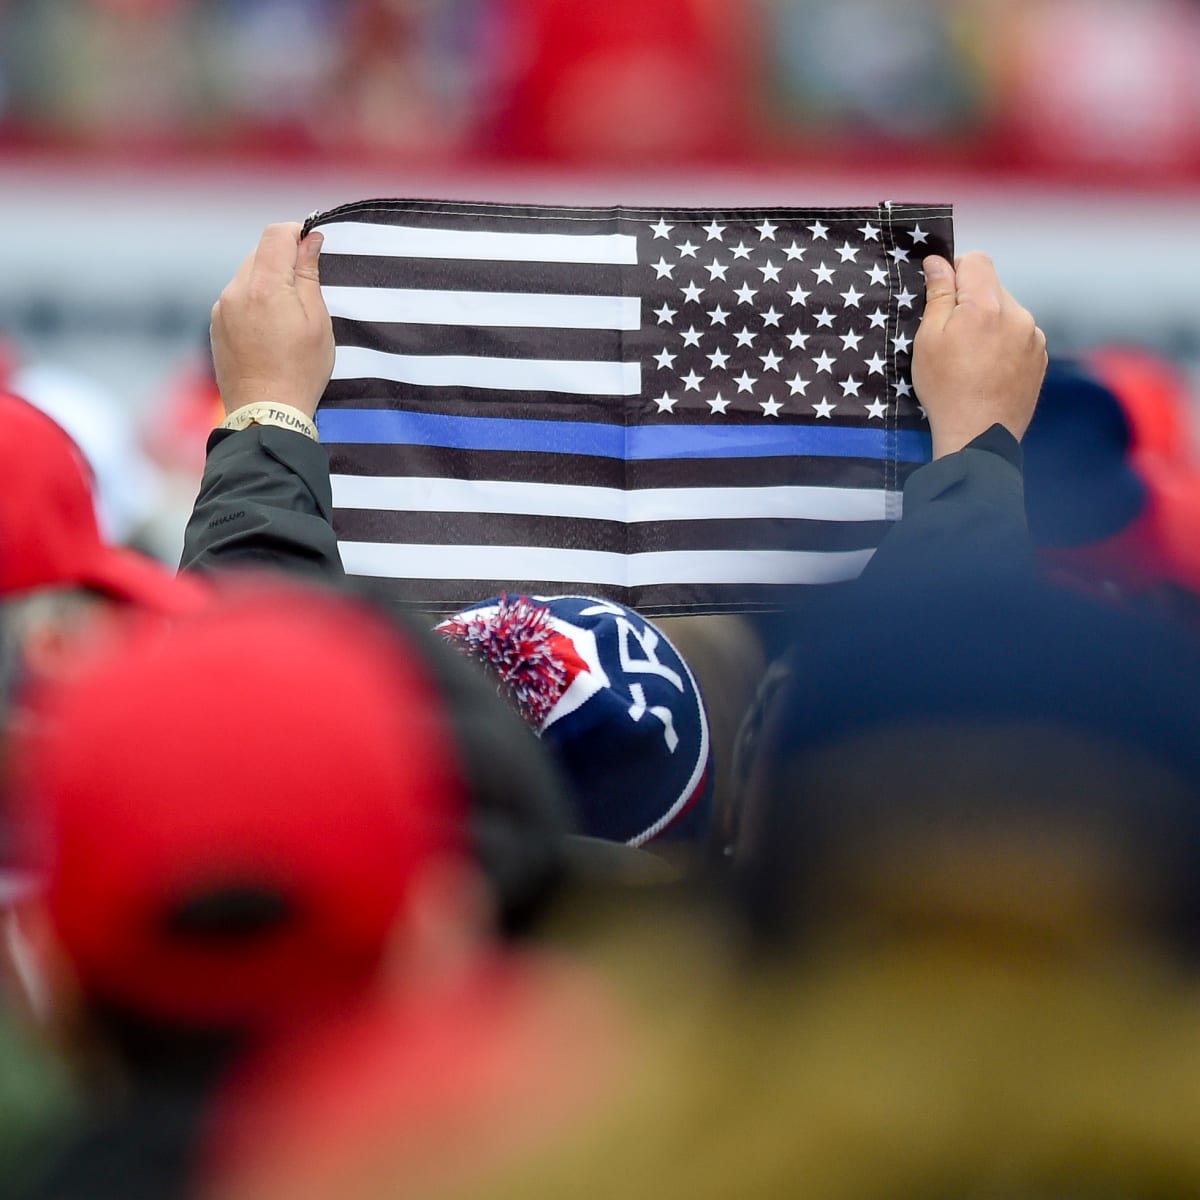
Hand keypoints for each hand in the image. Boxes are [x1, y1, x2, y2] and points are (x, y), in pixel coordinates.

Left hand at [210, 223, 333, 419]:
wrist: (266, 412)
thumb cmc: (300, 371)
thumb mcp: (318, 321)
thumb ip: (309, 275)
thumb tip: (310, 240)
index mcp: (264, 286)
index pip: (276, 234)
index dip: (298, 233)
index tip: (314, 247)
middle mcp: (236, 291)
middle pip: (260, 253)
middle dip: (284, 260)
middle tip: (307, 287)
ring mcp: (221, 308)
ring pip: (247, 275)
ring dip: (268, 282)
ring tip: (288, 315)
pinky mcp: (215, 324)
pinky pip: (237, 298)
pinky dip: (254, 302)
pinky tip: (270, 330)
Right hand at [913, 252, 1046, 458]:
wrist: (978, 436)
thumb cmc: (946, 389)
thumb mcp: (928, 340)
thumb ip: (937, 295)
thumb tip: (939, 263)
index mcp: (987, 305)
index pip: (977, 260)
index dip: (955, 270)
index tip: (942, 293)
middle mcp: (1018, 314)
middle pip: (992, 286)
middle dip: (971, 301)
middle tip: (952, 334)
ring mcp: (1034, 336)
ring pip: (1007, 312)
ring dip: (989, 322)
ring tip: (970, 357)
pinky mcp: (1040, 357)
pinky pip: (1020, 335)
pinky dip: (1003, 343)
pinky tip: (987, 369)